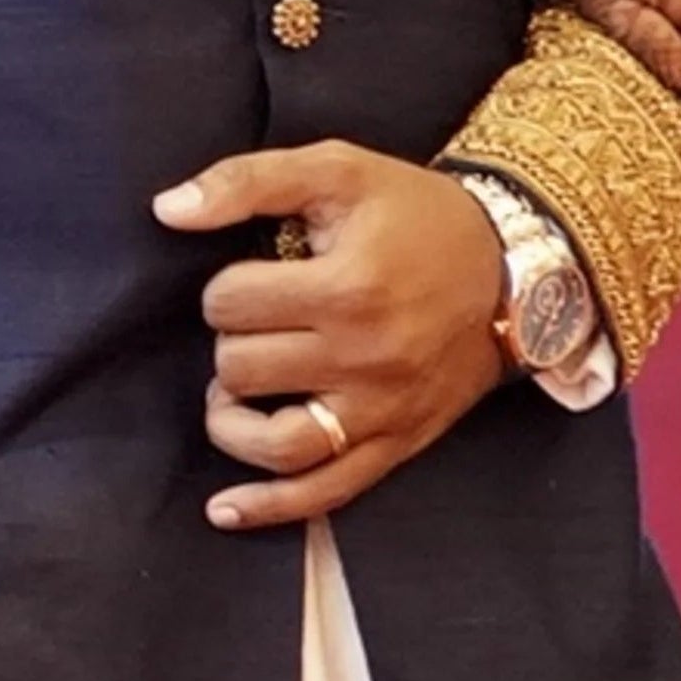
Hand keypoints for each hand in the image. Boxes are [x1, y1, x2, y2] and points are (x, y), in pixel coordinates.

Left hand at [155, 144, 508, 527]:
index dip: (226, 286)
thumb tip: (168, 211)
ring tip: (232, 394)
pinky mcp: (397, 442)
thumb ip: (247, 181)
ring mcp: (382, 409)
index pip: (230, 302)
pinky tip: (224, 509)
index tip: (257, 277)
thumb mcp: (338, 171)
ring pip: (274, 443)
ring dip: (232, 422)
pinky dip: (270, 507)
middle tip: (256, 324)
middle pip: (241, 369)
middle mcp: (365, 356)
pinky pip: (326, 491)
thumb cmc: (417, 216)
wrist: (512, 270)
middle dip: (233, 341)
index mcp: (347, 286)